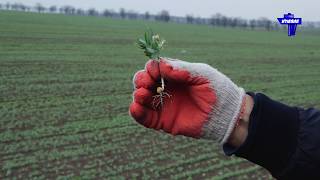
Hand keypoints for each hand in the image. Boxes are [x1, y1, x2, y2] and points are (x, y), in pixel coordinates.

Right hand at [129, 58, 245, 143]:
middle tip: (147, 83)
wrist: (226, 116)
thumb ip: (183, 69)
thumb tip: (162, 66)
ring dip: (138, 94)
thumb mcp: (203, 74)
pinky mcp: (162, 121)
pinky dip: (136, 112)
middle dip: (141, 79)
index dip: (152, 68)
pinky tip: (136, 107)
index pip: (155, 67)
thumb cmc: (217, 90)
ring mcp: (163, 104)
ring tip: (143, 94)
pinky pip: (144, 117)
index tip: (156, 71)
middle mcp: (165, 88)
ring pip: (141, 97)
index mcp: (174, 74)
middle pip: (143, 80)